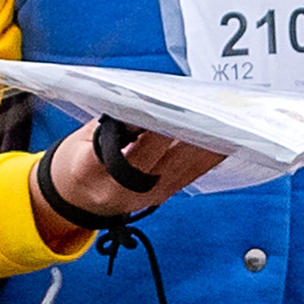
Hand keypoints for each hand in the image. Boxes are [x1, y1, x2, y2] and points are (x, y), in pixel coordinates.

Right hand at [31, 120, 223, 249]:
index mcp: (88, 171)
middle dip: (180, 133)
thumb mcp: (82, 137)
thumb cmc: (79, 161)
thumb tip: (147, 103)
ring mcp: (144, 196)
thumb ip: (113, 122)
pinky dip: (209, 155)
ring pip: (182, 167)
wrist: (78, 199)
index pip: (117, 149)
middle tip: (201, 109)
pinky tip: (226, 138)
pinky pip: (191, 174)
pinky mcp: (163, 196)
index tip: (161, 107)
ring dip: (204, 143)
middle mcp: (119, 190)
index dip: (143, 130)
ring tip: (222, 119)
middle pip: (157, 159)